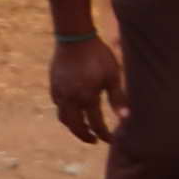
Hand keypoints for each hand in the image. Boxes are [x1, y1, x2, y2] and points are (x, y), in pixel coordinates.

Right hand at [45, 30, 122, 145]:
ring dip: (73, 126)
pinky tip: (73, 109)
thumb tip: (125, 118)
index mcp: (88, 98)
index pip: (96, 125)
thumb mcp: (112, 76)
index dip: (104, 135)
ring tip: (82, 127)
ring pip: (64, 118)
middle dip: (85, 136)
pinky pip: (58, 106)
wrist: (74, 38)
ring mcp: (60, 94)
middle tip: (93, 140)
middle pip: (76, 127)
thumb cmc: (98, 55)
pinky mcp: (53, 86)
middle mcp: (71, 99)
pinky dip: (66, 113)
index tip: (110, 139)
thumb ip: (118, 98)